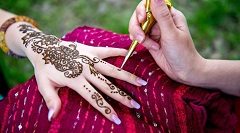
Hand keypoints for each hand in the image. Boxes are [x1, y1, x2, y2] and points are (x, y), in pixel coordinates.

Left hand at [19, 24, 146, 124]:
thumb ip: (51, 100)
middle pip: (107, 85)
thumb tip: (53, 117)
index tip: (117, 119)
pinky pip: (107, 50)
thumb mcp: (43, 85)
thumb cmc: (44, 68)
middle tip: (136, 105)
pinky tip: (130, 53)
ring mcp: (89, 58)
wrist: (44, 47)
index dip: (106, 109)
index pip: (93, 97)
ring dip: (127, 76)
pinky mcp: (90, 49)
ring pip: (111, 69)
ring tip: (141, 82)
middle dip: (122, 97)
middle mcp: (85, 68)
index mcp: (74, 79)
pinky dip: (118, 51)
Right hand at [128, 0, 205, 83]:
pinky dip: (139, 41)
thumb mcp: (171, 33)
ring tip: (148, 46)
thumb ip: (162, 15)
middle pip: (140, 14)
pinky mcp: (150, 40)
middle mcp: (161, 21)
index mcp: (170, 15)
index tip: (142, 19)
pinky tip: (150, 48)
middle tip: (141, 38)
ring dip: (138, 35)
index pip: (151, 4)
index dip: (142, 10)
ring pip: (137, 25)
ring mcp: (155, 31)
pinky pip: (138, 36)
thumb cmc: (182, 53)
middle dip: (137, 25)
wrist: (184, 72)